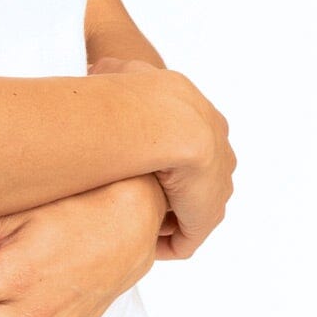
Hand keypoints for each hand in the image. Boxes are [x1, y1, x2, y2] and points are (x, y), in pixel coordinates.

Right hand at [89, 54, 234, 258]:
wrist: (166, 122)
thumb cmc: (138, 94)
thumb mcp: (123, 70)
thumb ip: (114, 70)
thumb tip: (96, 70)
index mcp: (205, 119)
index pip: (187, 145)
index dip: (159, 158)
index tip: (134, 164)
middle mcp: (219, 152)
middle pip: (194, 179)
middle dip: (167, 190)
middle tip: (133, 195)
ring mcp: (217, 186)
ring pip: (191, 209)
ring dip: (166, 217)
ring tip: (134, 223)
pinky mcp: (206, 216)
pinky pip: (187, 238)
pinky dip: (167, 244)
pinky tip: (142, 245)